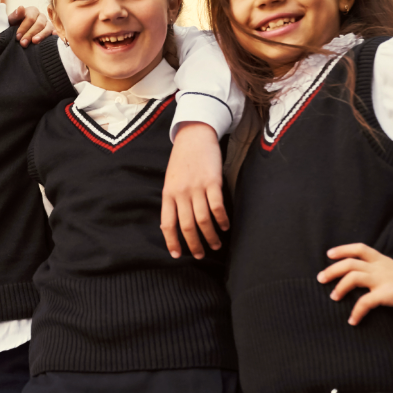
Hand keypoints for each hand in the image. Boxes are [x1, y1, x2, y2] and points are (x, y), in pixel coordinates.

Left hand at [7, 5, 53, 46]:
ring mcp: (48, 23)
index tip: (18, 37)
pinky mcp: (52, 31)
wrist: (18, 34)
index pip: (30, 18)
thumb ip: (15, 15)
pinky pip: (54, 32)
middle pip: (39, 24)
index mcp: (32, 11)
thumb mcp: (11, 20)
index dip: (24, 27)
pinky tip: (53, 37)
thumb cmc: (14, 26)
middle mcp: (41, 16)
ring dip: (41, 35)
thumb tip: (20, 8)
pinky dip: (55, 34)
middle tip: (23, 43)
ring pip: (47, 28)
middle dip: (30, 34)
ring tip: (35, 42)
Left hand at [160, 122, 227, 259]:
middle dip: (194, 244)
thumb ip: (172, 200)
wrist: (193, 136)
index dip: (172, 241)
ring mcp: (197, 187)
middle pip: (187, 226)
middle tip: (201, 255)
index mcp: (168, 194)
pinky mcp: (212, 182)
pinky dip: (222, 220)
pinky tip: (225, 227)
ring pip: (203, 220)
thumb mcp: (170, 181)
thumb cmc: (182, 160)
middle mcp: (181, 193)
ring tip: (216, 245)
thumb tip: (172, 223)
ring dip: (211, 236)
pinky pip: (217, 207)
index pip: (167, 224)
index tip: (177, 255)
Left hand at [318, 243, 392, 324]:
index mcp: (382, 260)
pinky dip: (356, 312)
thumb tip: (361, 274)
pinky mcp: (386, 294)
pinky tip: (352, 320)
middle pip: (350, 263)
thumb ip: (379, 270)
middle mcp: (380, 267)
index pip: (360, 249)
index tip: (329, 254)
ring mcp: (383, 280)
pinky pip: (365, 302)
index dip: (343, 250)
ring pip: (353, 277)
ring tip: (333, 297)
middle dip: (332, 270)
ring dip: (339, 288)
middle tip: (321, 279)